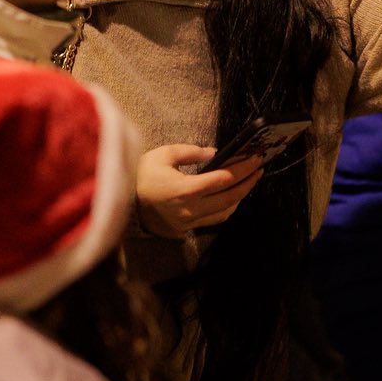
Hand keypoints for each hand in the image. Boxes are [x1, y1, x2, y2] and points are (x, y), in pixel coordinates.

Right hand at [133, 143, 264, 237]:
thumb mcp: (163, 154)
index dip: (242, 168)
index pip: (223, 178)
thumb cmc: (141, 175)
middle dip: (248, 182)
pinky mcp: (187, 228)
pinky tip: (231, 197)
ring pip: (225, 211)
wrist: (123, 203)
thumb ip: (190, 152)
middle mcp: (191, 208)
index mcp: (185, 189)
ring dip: (240, 197)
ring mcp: (189, 221)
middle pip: (230, 197)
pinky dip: (226, 208)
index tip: (255, 158)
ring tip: (248, 181)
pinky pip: (214, 220)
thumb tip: (214, 153)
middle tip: (259, 168)